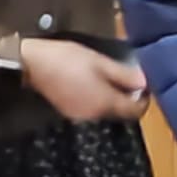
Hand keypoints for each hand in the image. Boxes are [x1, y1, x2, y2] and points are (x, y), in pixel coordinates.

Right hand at [18, 38, 150, 124]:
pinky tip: (94, 85)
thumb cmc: (67, 59)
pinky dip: (99, 100)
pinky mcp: (69, 112)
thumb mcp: (99, 62)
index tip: (146, 85)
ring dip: (114, 99)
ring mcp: (81, 117)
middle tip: (130, 79)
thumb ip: (124, 75)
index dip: (144, 99)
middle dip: (129, 98)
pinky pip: (93, 110)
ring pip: (107, 112)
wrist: (30, 64)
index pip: (136, 111)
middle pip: (121, 113)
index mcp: (105, 104)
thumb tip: (146, 83)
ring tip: (113, 79)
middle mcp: (95, 117)